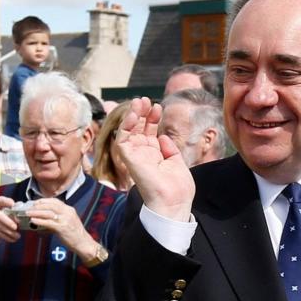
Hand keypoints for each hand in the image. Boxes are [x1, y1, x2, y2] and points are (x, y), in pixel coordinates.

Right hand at [0, 195, 21, 246]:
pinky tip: (13, 239)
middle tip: (16, 227)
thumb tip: (24, 211)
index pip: (0, 200)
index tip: (13, 205)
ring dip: (9, 232)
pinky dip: (7, 237)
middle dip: (7, 221)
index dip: (6, 201)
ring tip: (17, 235)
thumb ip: (11, 210)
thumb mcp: (2, 211)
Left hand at [23, 198, 98, 257]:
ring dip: (36, 212)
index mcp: (69, 210)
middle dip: (38, 205)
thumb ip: (58, 218)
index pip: (55, 201)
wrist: (84, 243)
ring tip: (28, 213)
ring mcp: (65, 220)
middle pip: (50, 205)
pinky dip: (40, 221)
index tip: (36, 202)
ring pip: (48, 213)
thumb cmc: (75, 234)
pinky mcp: (62, 228)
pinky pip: (49, 222)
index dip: (44, 201)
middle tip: (30, 207)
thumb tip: (44, 218)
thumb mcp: (68, 222)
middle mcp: (67, 212)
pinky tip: (34, 220)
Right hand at [115, 96, 194, 220]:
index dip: (152, 119)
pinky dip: (126, 126)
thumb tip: (163, 136)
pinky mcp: (129, 159)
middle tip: (145, 99)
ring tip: (140, 101)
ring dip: (132, 115)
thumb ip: (169, 148)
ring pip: (128, 132)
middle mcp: (143, 155)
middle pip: (138, 129)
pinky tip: (135, 114)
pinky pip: (122, 140)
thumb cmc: (177, 188)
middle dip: (142, 113)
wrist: (174, 201)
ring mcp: (135, 157)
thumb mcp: (177, 162)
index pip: (149, 133)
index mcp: (154, 156)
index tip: (158, 107)